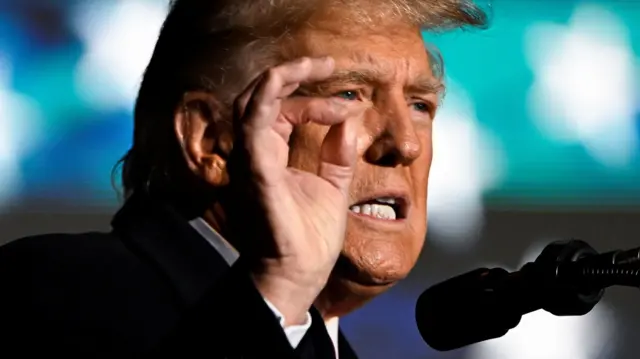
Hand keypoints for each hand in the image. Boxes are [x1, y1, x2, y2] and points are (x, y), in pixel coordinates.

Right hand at [227, 57, 366, 324]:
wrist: (302, 273)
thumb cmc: (311, 236)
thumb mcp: (333, 186)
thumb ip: (338, 154)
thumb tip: (347, 121)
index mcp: (271, 156)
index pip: (283, 112)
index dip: (314, 101)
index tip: (348, 108)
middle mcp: (255, 155)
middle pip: (261, 98)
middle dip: (292, 73)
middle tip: (327, 62)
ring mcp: (252, 163)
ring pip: (251, 103)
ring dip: (282, 77)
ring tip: (316, 63)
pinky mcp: (257, 174)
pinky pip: (253, 127)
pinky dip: (268, 98)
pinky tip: (289, 80)